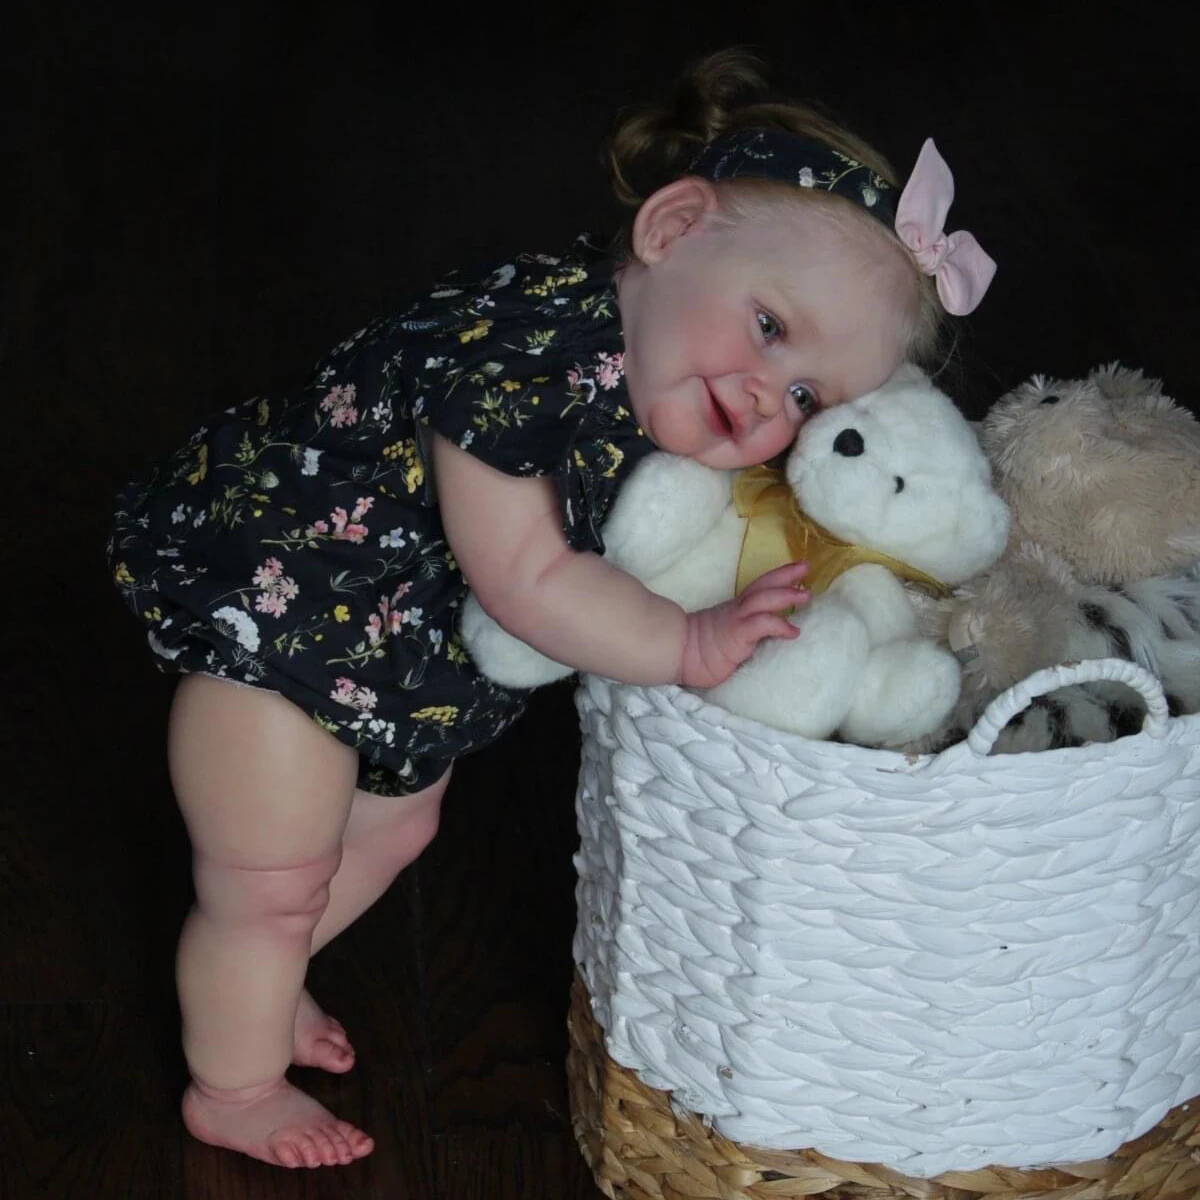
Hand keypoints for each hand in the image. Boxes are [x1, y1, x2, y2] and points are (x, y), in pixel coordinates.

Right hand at [677, 562, 809, 688]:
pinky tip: (794, 632)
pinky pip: (760, 625)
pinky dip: (779, 625)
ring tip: (806, 595)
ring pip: (762, 600)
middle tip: (806, 566)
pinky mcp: (736, 635)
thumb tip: (772, 629)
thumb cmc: (705, 649)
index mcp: (737, 607)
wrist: (681, 655)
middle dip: (785, 574)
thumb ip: (748, 628)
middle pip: (763, 585)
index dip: (779, 575)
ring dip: (785, 595)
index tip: (798, 567)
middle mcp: (737, 609)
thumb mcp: (729, 633)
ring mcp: (736, 620)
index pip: (759, 586)